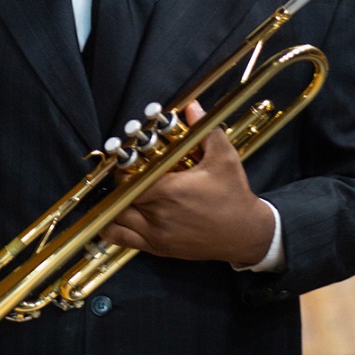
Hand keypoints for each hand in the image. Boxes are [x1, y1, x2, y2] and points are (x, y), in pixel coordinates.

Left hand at [100, 101, 274, 263]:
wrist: (246, 233)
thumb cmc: (234, 194)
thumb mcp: (224, 157)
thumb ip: (204, 131)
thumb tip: (192, 106)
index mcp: (169, 190)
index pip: (130, 179)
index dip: (125, 169)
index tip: (130, 162)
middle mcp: (158, 214)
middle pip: (120, 197)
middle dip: (120, 184)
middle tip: (125, 174)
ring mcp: (156, 235)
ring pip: (117, 218)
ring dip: (114, 204)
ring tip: (118, 192)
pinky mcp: (158, 248)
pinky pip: (123, 240)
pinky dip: (112, 228)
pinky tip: (109, 218)